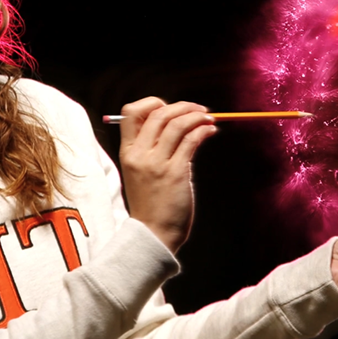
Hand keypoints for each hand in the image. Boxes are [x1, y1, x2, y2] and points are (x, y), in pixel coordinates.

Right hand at [119, 98, 216, 253]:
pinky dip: (203, 130)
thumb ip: (148, 149)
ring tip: (208, 118)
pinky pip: (191, 140)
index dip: (150, 103)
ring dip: (196, 115)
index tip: (168, 108)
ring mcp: (156, 164)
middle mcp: (139, 154)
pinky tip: (210, 131)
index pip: (130, 113)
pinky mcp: (175, 173)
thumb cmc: (151, 204)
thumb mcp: (139, 172)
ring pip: (176, 124)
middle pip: (157, 114)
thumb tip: (171, 124)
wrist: (153, 234)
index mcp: (127, 152)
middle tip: (198, 110)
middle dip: (182, 106)